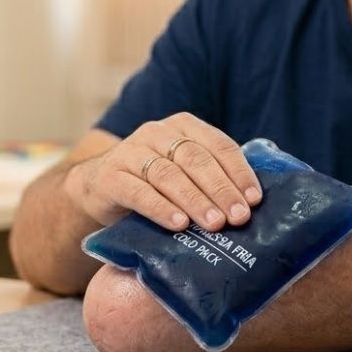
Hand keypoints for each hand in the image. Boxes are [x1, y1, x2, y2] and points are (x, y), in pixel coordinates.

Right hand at [65, 113, 263, 232]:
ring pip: (168, 174)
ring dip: (195, 200)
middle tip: (238, 217)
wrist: (97, 189)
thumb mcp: (183, 173)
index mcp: (183, 126)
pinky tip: (178, 224)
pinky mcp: (110, 177)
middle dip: (220, 189)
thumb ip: (212, 178)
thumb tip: (253, 205)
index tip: (254, 200)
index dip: (238, 172)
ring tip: (214, 224)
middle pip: (195, 158)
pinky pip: (138, 192)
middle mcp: (156, 133)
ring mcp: (130, 152)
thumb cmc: (153, 184)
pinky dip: (160, 208)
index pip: (218, 144)